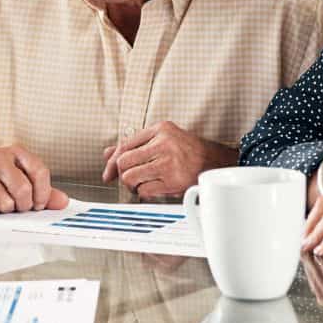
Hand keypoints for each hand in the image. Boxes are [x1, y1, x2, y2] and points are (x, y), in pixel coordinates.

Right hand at [0, 145, 68, 215]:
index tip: (40, 204)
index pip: (39, 170)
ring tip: (1, 204)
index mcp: (14, 152)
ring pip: (5, 203)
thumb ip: (41, 189)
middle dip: (24, 206)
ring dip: (6, 211)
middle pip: (23, 190)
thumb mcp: (16, 175)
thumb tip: (62, 202)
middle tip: (19, 208)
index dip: (44, 192)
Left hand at [101, 122, 235, 199]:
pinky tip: (150, 189)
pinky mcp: (173, 181)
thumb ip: (135, 144)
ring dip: (132, 185)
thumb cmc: (188, 150)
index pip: (124, 145)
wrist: (215, 162)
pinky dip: (143, 193)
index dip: (112, 161)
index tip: (108, 172)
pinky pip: (144, 190)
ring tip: (140, 184)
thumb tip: (107, 153)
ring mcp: (168, 163)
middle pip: (123, 162)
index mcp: (160, 129)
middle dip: (122, 174)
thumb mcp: (163, 138)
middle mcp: (163, 144)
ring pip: (130, 177)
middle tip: (129, 178)